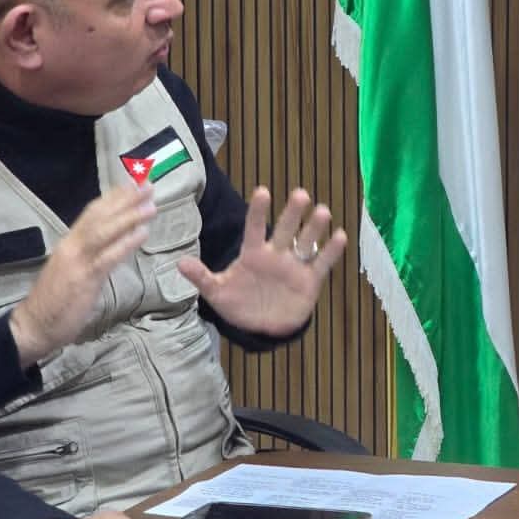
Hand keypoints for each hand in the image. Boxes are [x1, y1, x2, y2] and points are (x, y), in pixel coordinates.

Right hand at [10, 184, 155, 367]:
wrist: (33, 326)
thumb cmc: (55, 301)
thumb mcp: (73, 270)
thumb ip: (91, 255)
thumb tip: (113, 242)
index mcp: (70, 243)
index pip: (93, 213)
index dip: (114, 197)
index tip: (134, 182)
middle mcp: (72, 246)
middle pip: (100, 216)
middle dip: (125, 199)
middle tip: (148, 184)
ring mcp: (77, 261)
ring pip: (104, 232)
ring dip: (129, 216)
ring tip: (151, 205)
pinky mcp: (83, 279)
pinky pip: (107, 257)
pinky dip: (126, 243)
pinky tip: (142, 233)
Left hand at [178, 187, 345, 335]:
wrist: (262, 327)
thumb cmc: (239, 304)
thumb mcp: (217, 292)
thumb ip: (202, 277)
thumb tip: (180, 263)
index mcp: (253, 254)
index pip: (254, 228)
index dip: (257, 211)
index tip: (262, 191)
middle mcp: (276, 254)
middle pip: (285, 229)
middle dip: (292, 213)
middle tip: (300, 194)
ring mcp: (294, 265)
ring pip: (305, 241)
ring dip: (314, 227)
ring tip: (322, 211)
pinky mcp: (310, 279)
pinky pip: (322, 262)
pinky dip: (331, 251)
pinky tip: (339, 236)